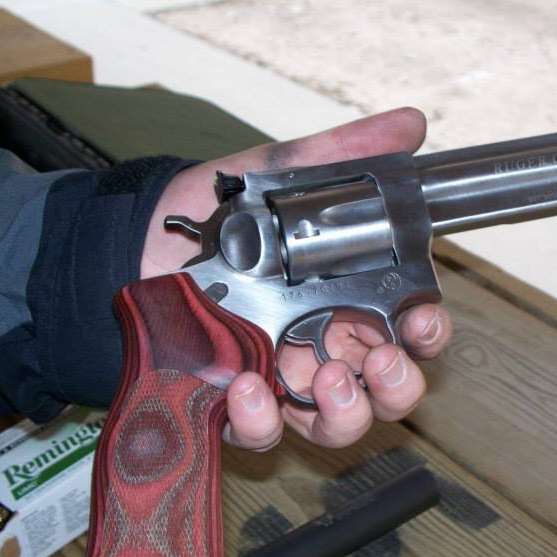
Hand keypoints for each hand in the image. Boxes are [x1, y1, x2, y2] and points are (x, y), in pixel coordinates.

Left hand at [141, 107, 452, 449]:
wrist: (129, 247)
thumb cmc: (209, 218)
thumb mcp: (276, 177)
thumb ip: (342, 155)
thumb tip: (410, 124)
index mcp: (344, 296)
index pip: (408, 326)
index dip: (427, 330)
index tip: (422, 320)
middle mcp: (324, 343)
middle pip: (389, 387)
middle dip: (398, 383)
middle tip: (381, 361)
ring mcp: (282, 379)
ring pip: (340, 422)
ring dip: (347, 410)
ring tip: (326, 376)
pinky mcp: (237, 403)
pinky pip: (264, 431)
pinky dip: (263, 419)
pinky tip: (246, 386)